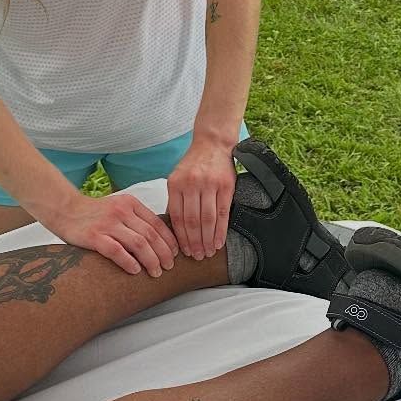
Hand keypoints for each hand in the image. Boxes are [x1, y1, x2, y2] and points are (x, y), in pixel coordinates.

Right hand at [47, 189, 178, 278]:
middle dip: (164, 253)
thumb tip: (159, 239)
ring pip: (138, 243)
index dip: (170, 240)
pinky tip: (135, 271)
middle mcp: (121, 211)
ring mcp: (107, 223)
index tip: (176, 254)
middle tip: (169, 267)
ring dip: (151, 260)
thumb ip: (136, 218)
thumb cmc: (93, 213)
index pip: (157, 223)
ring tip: (156, 272)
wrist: (64, 209)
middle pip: (151, 235)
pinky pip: (116, 251)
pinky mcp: (94, 236)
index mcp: (130, 203)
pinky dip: (129, 262)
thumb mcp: (118, 208)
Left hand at [165, 132, 237, 261]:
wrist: (212, 143)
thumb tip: (174, 229)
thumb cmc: (193, 164)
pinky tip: (219, 242)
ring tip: (208, 253)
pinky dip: (220, 230)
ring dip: (207, 239)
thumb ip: (176, 200)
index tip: (183, 251)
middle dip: (194, 242)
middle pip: (192, 221)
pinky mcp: (225, 186)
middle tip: (197, 257)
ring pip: (207, 219)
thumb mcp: (177, 178)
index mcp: (175, 184)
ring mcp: (209, 184)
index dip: (180, 237)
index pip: (176, 217)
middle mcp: (191, 184)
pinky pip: (222, 213)